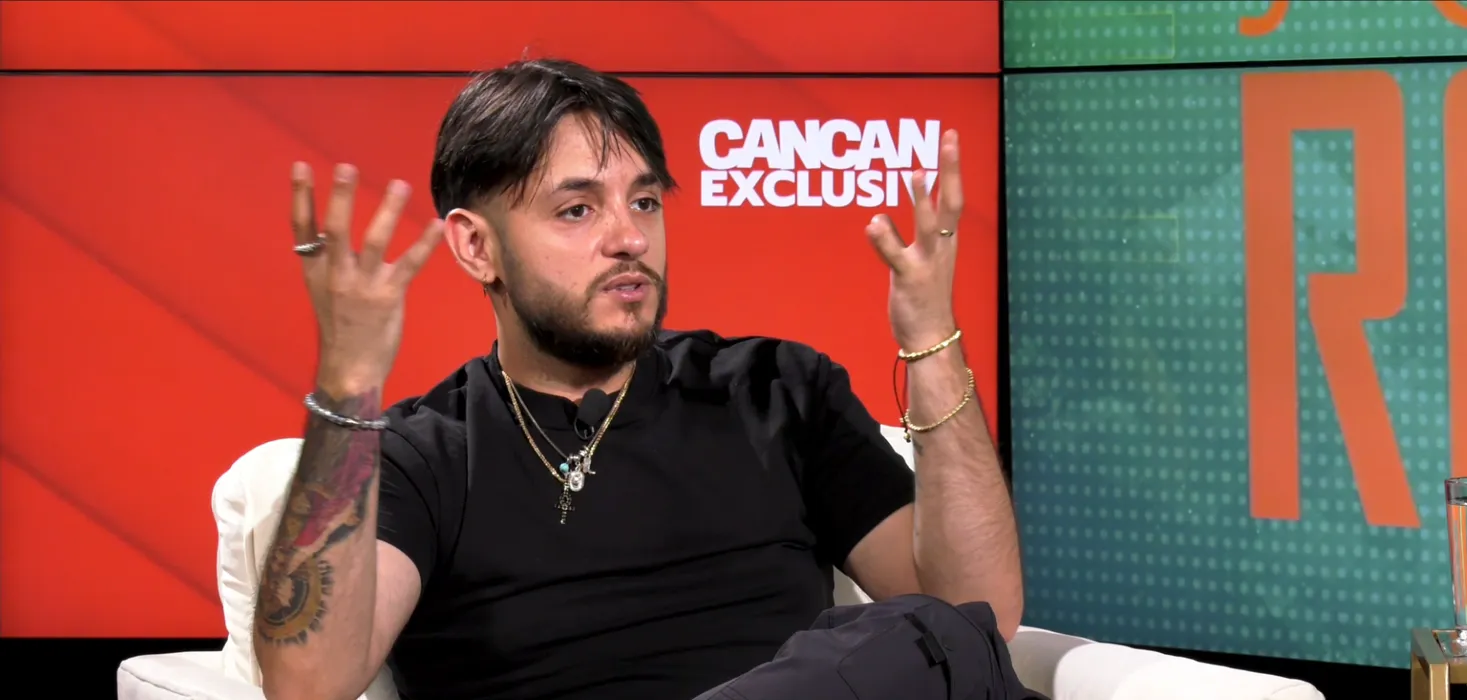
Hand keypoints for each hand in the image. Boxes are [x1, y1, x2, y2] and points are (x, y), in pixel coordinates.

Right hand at [291, 162, 443, 397]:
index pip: (302, 227)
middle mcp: (336, 274)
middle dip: (341, 197)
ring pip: (375, 241)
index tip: (301, 166)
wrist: (350, 368)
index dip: (301, 196)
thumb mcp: (322, 289)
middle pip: (336, 229)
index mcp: (315, 270)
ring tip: (400, 184)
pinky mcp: (389, 297)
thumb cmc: (340, 325)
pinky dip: (424, 244)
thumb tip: (327, 229)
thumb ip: (326, 259)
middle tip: (347, 167)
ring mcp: (362, 286)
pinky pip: (410, 264)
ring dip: (388, 211)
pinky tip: (434, 224)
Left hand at [865, 129, 962, 351]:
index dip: (952, 167)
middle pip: (951, 203)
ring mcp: (927, 263)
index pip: (953, 197)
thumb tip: (879, 219)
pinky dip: (885, 239)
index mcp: (945, 241)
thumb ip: (897, 239)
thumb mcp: (914, 263)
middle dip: (950, 170)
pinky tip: (874, 223)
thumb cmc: (923, 300)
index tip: (950, 138)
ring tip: (915, 174)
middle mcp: (941, 248)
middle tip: (948, 140)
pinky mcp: (909, 279)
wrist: (931, 338)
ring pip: (927, 226)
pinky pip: (896, 256)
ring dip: (921, 200)